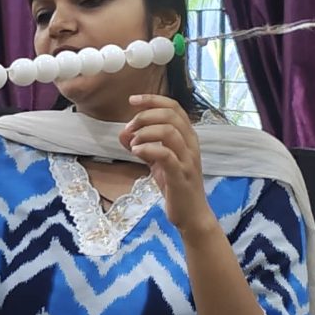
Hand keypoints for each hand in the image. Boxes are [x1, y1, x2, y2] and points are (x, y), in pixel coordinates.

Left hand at [122, 95, 213, 232]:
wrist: (191, 214)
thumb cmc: (175, 185)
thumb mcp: (156, 161)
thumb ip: (142, 145)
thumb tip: (123, 133)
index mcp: (187, 137)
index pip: (173, 107)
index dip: (152, 100)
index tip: (132, 100)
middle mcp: (190, 144)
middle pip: (171, 115)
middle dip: (145, 116)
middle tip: (129, 128)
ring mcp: (187, 159)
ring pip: (169, 132)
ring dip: (145, 132)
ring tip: (133, 144)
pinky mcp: (180, 175)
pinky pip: (165, 155)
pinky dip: (148, 149)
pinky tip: (136, 153)